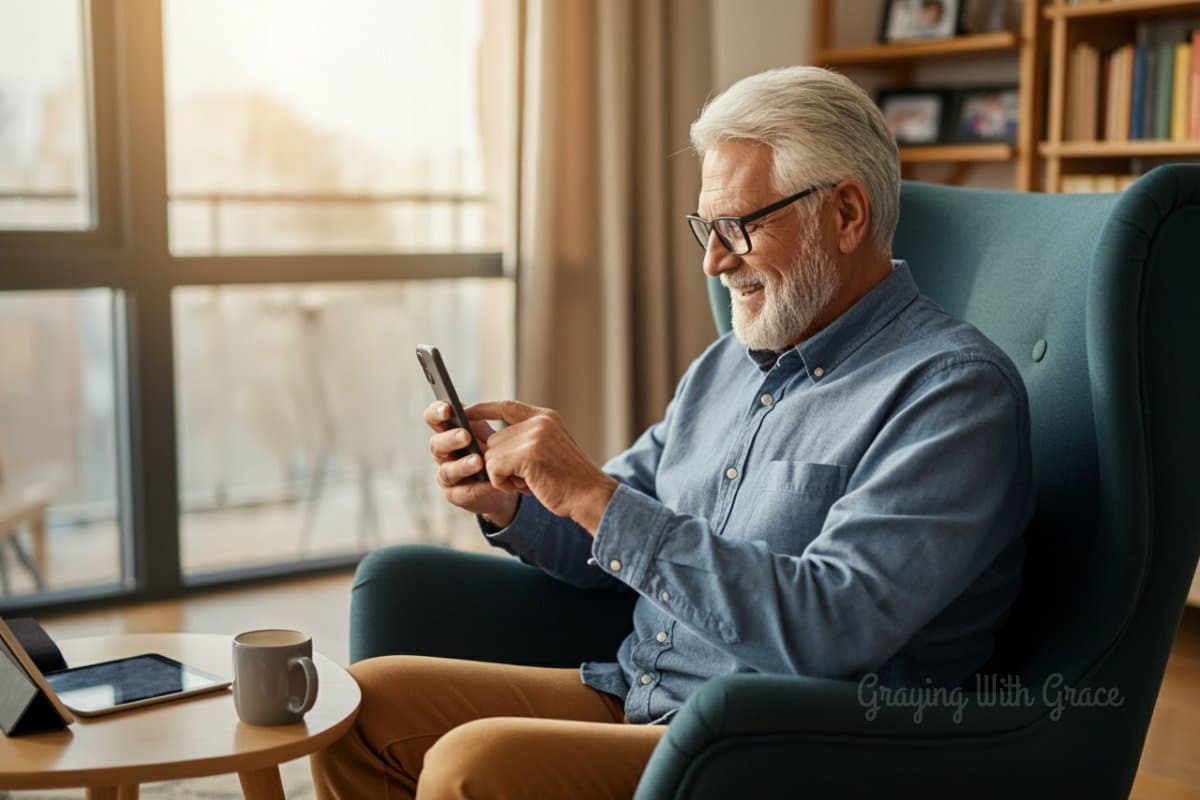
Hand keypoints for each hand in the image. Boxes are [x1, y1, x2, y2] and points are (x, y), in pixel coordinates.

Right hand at [424, 402, 519, 527]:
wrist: (502, 483)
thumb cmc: (491, 451)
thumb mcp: (487, 433)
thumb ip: (479, 420)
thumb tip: (476, 407)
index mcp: (447, 432)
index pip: (433, 418)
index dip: (436, 413)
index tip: (448, 409)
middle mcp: (443, 453)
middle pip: (436, 444)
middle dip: (450, 439)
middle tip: (466, 436)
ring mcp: (447, 475)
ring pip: (447, 471)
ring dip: (462, 466)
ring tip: (478, 461)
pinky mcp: (456, 495)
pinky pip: (462, 492)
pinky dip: (476, 488)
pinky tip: (489, 483)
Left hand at [468, 400, 617, 533]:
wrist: (591, 496)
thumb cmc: (569, 481)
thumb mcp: (548, 451)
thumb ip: (524, 440)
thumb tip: (486, 444)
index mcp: (545, 417)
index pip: (505, 406)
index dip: (483, 409)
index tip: (465, 412)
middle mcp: (539, 422)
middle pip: (494, 440)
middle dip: (500, 464)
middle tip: (524, 478)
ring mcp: (534, 436)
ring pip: (491, 455)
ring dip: (502, 475)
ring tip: (528, 482)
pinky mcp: (527, 454)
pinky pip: (494, 468)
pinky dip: (503, 483)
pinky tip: (524, 487)